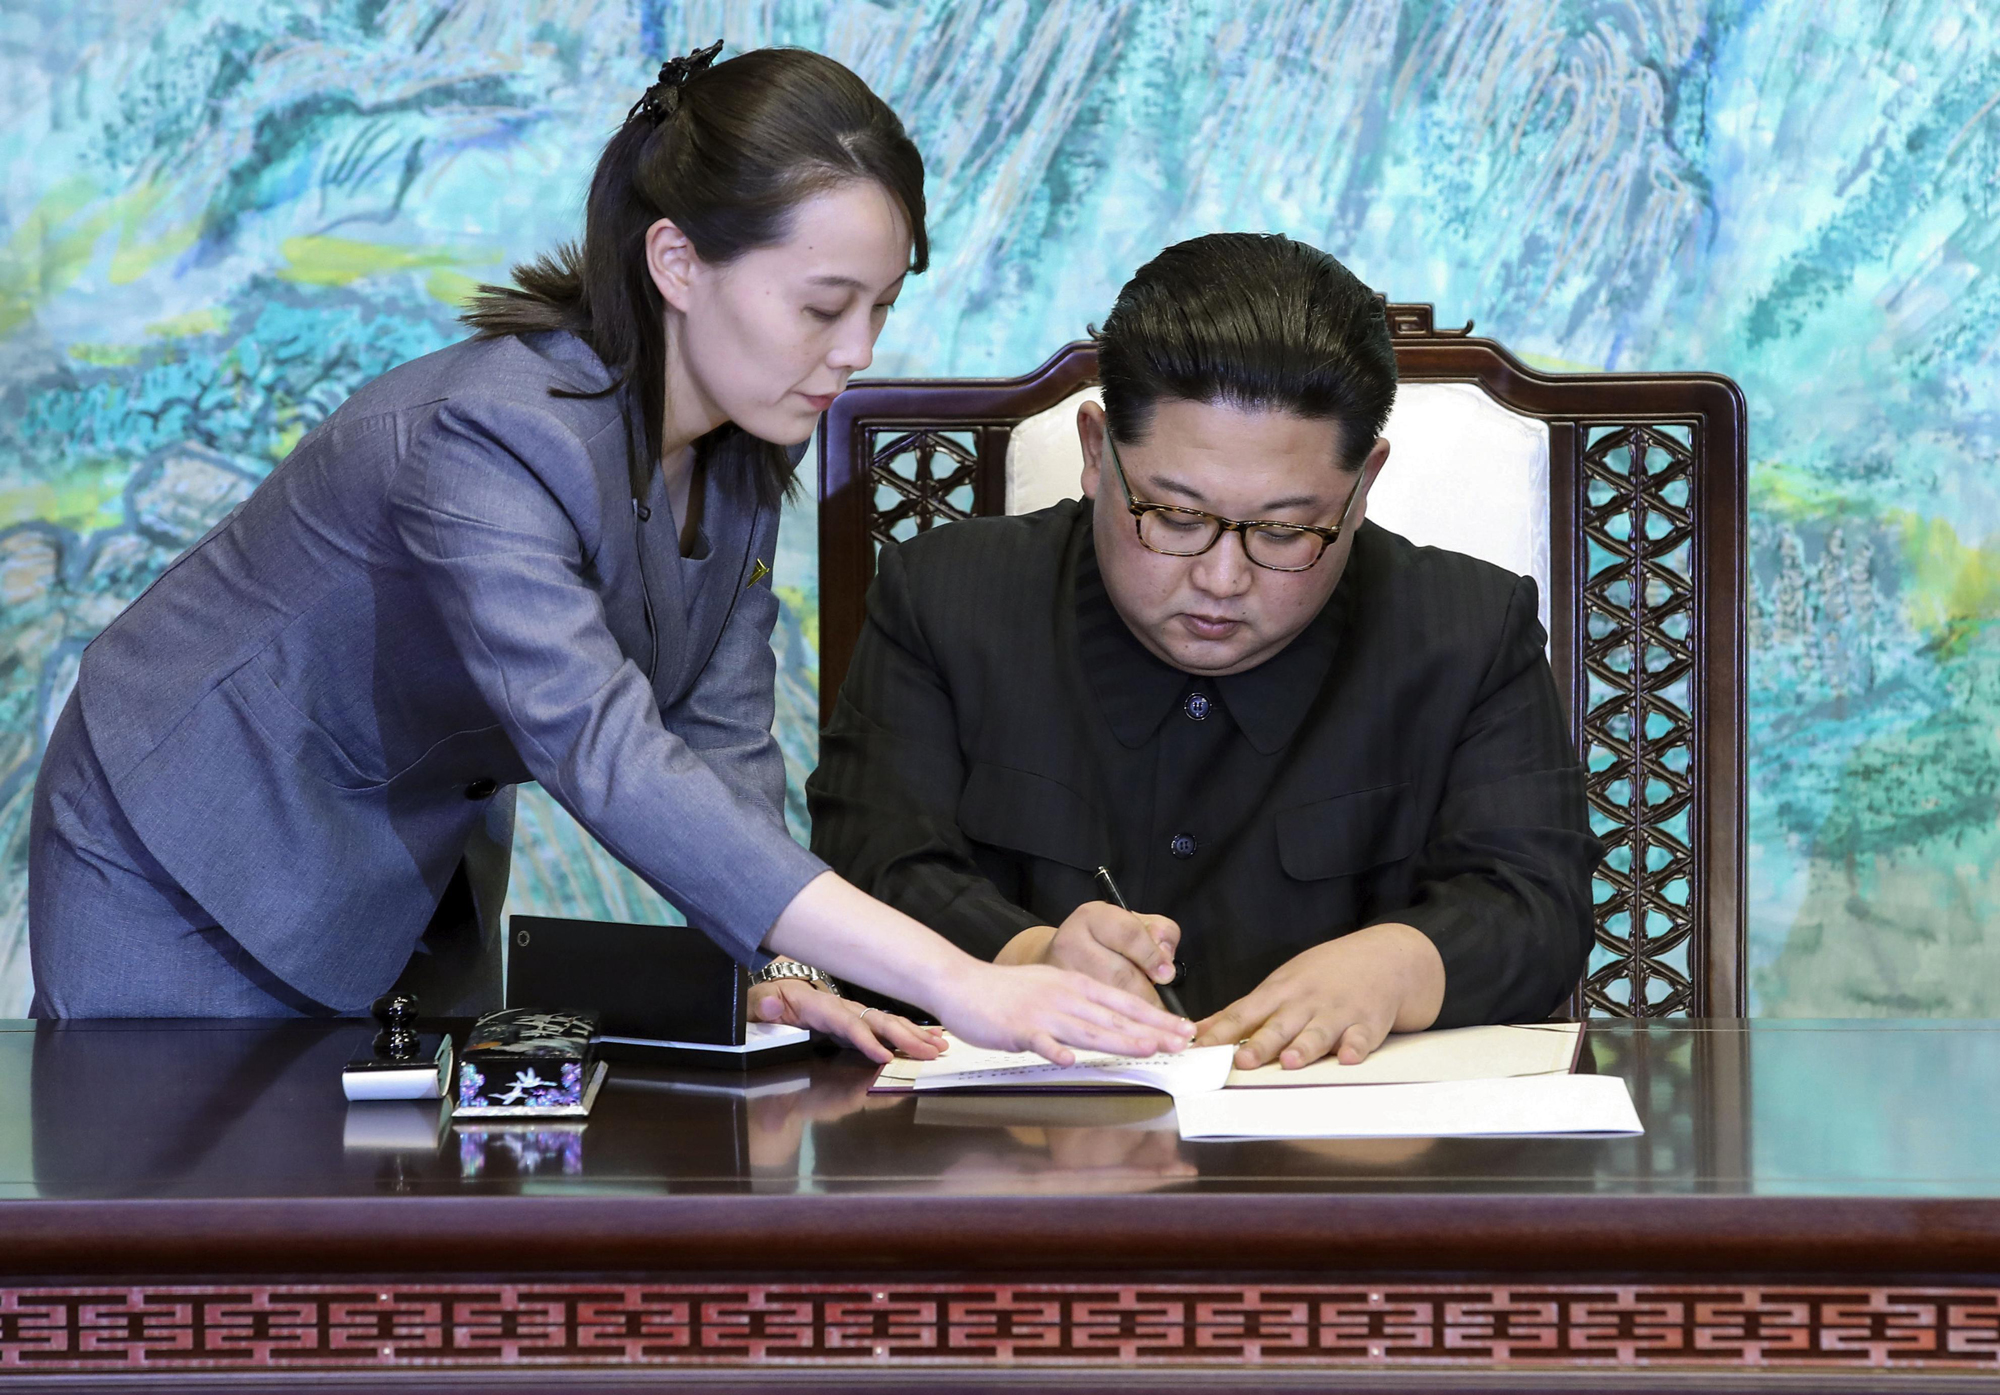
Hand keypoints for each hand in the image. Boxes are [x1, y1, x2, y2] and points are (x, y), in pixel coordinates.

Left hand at [748, 979, 945, 1064]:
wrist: (771, 992)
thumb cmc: (765, 1002)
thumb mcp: (756, 1005)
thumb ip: (763, 1007)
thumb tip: (773, 1006)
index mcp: (818, 1006)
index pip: (847, 1023)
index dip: (867, 1039)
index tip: (885, 1056)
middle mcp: (841, 1007)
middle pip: (878, 1021)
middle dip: (906, 1037)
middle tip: (931, 1053)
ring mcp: (851, 1013)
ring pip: (888, 1022)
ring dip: (915, 1034)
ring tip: (940, 1047)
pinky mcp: (856, 1021)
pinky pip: (886, 1025)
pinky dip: (910, 1032)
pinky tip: (931, 1039)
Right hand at [761, 872, 1189, 1065]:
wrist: (961, 983)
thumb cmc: (1006, 993)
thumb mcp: (1050, 991)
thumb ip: (1080, 1008)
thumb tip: (1114, 1025)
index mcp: (1075, 986)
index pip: (1124, 1002)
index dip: (1156, 1016)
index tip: (1185, 1030)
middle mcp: (1065, 997)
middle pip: (1115, 1017)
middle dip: (1153, 1031)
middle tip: (1183, 1044)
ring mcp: (1042, 1012)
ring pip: (1088, 1028)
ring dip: (1121, 1040)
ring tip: (1150, 1050)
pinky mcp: (1016, 1028)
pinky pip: (1038, 1041)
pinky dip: (1054, 1050)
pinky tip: (1070, 1061)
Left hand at [1194, 923, 1444, 1069]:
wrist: (1382, 957)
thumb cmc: (1324, 974)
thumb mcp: (1280, 984)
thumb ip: (1244, 1011)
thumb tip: (1202, 1029)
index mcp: (1279, 993)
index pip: (1243, 1014)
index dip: (1220, 1033)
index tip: (1199, 1049)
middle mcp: (1305, 1003)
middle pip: (1278, 1026)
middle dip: (1260, 1044)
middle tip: (1243, 1060)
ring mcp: (1337, 1013)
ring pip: (1318, 1033)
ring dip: (1304, 1047)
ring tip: (1291, 1061)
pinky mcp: (1368, 1023)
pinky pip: (1361, 1038)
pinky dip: (1355, 1047)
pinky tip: (1348, 1057)